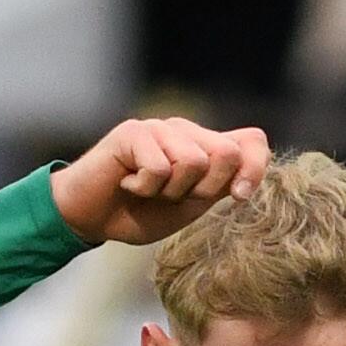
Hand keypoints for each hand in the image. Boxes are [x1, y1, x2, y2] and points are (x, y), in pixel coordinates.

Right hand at [49, 113, 269, 246]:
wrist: (90, 217)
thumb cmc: (139, 212)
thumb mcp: (189, 206)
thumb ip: (219, 187)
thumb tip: (247, 178)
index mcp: (205, 147)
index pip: (253, 141)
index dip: (255, 168)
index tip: (237, 197)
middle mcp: (187, 131)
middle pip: (227, 152)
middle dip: (205, 189)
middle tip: (173, 197)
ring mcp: (160, 128)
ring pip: (194, 161)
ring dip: (170, 190)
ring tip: (147, 190)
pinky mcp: (133, 132)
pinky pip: (159, 167)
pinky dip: (143, 187)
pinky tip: (127, 182)